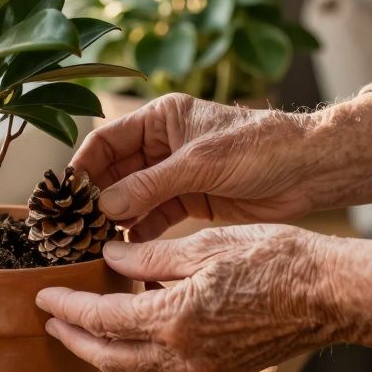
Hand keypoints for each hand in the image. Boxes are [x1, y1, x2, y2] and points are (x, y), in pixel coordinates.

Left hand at [36, 226, 371, 371]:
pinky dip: (139, 358)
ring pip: (136, 371)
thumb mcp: (205, 244)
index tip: (43, 296)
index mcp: (175, 319)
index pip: (101, 319)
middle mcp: (184, 354)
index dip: (66, 308)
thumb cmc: (277, 259)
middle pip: (109, 358)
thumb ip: (150, 257)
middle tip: (51, 323)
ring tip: (84, 332)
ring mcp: (204, 369)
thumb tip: (110, 259)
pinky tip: (135, 336)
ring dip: (104, 354)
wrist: (333, 294)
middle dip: (74, 342)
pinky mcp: (222, 371)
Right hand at [72, 93, 371, 241]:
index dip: (82, 166)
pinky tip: (124, 252)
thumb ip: (150, 184)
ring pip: (130, 198)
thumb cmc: (260, 148)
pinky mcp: (190, 200)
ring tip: (91, 244)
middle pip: (113, 172)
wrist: (309, 170)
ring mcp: (174, 174)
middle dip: (93, 198)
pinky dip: (139, 233)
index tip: (62, 196)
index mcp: (161, 118)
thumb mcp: (199, 163)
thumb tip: (103, 204)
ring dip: (113, 219)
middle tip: (71, 228)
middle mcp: (161, 145)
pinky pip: (153, 217)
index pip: (106, 140)